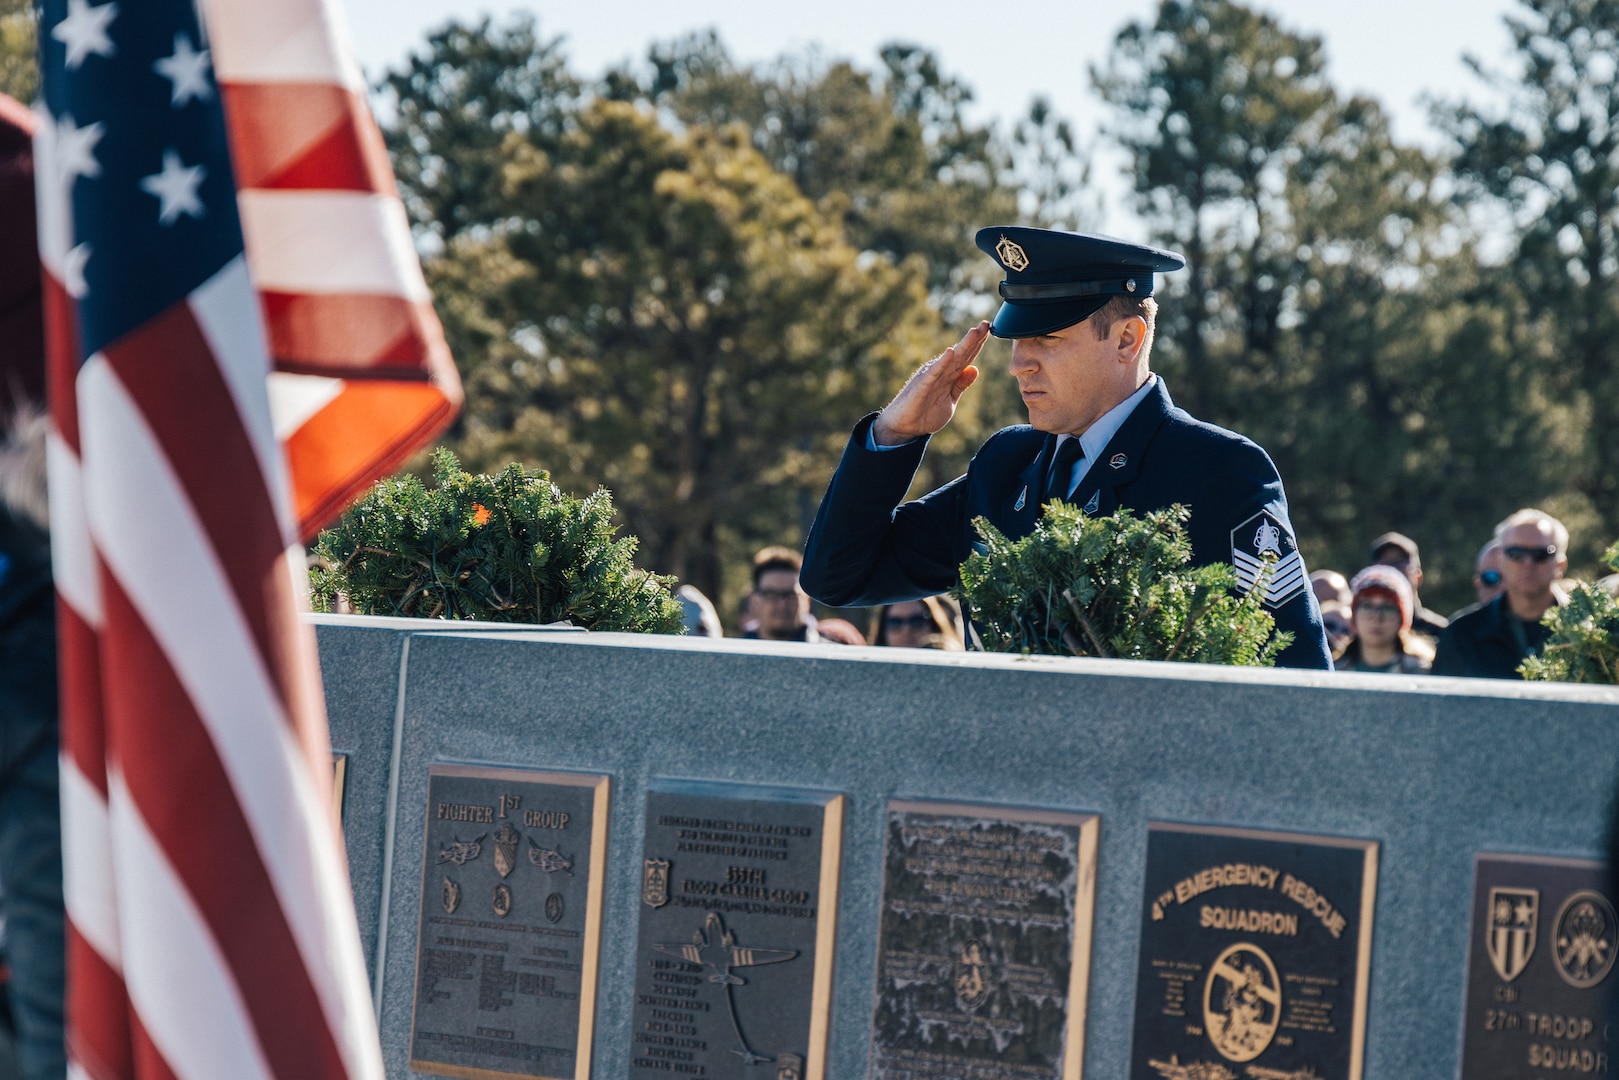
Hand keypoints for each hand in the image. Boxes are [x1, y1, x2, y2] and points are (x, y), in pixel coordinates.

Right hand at [872, 321, 988, 445]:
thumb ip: (961, 385)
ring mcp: (931, 376)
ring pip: (951, 359)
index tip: (991, 329)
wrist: (904, 427)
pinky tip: (951, 352)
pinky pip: (934, 373)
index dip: (978, 344)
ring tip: (975, 331)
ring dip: (963, 345)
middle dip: (974, 339)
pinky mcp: (922, 385)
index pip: (966, 357)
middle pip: (961, 353)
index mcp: (949, 375)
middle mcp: (941, 371)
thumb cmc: (925, 413)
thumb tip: (974, 368)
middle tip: (987, 324)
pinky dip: (942, 362)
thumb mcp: (950, 400)